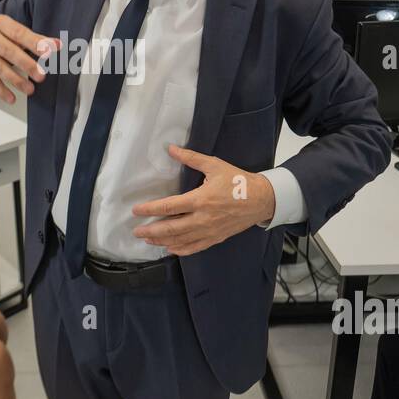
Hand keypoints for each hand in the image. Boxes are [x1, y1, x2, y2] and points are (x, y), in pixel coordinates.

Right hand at [0, 14, 59, 104]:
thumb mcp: (12, 29)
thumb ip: (34, 38)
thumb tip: (56, 45)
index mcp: (0, 23)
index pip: (19, 33)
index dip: (34, 42)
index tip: (49, 50)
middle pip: (8, 51)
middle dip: (26, 64)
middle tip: (40, 75)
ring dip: (15, 80)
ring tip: (30, 89)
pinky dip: (1, 90)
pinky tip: (11, 98)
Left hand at [130, 146, 275, 256]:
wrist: (262, 199)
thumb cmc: (238, 181)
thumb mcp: (215, 165)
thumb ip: (191, 158)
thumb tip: (171, 149)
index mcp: (201, 199)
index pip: (169, 206)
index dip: (150, 209)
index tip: (136, 210)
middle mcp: (203, 218)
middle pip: (171, 228)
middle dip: (151, 231)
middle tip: (136, 231)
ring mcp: (209, 231)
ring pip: (181, 240)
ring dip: (162, 241)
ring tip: (148, 239)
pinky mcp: (216, 238)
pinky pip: (195, 247)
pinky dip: (181, 250)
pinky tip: (170, 248)